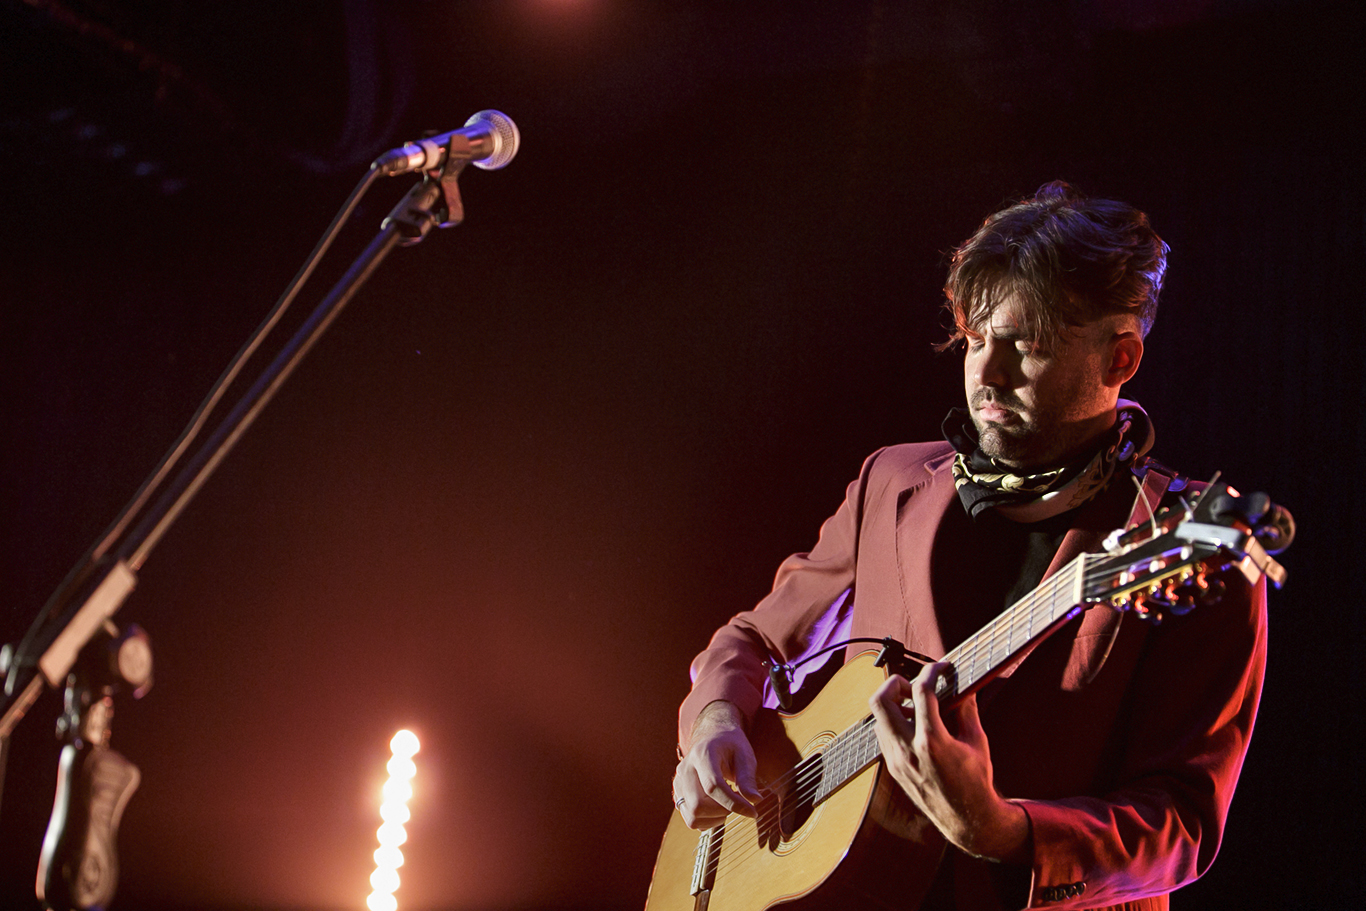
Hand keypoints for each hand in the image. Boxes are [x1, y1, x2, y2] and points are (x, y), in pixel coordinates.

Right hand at [671, 700, 762, 828]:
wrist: (712, 736)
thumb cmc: (730, 746)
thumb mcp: (744, 755)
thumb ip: (747, 778)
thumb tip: (755, 801)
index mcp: (702, 755)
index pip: (713, 786)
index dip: (734, 803)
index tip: (753, 811)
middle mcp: (685, 769)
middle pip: (698, 805)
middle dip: (723, 811)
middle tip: (739, 804)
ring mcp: (678, 782)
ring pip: (692, 816)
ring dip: (715, 818)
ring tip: (728, 805)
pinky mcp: (678, 793)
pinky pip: (690, 818)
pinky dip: (707, 821)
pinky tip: (718, 807)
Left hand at [868, 662, 1029, 862]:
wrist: (966, 820)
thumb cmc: (976, 781)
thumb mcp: (977, 741)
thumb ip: (966, 709)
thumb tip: (962, 683)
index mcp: (932, 741)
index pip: (922, 692)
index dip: (931, 671)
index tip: (940, 667)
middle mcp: (907, 749)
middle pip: (881, 700)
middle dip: (895, 683)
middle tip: (914, 685)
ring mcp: (895, 760)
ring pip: (878, 717)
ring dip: (894, 704)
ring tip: (916, 706)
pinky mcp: (892, 768)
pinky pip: (883, 734)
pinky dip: (894, 722)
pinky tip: (914, 725)